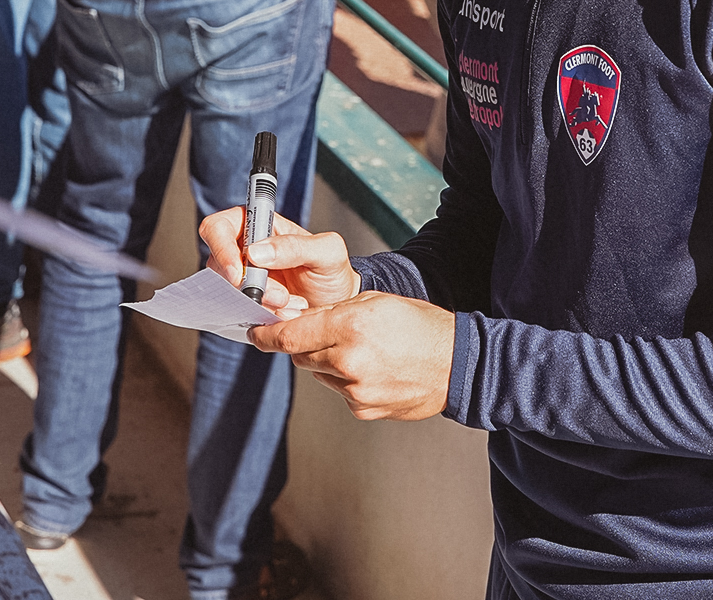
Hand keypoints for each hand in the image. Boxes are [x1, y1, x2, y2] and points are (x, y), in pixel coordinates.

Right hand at [200, 208, 359, 315]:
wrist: (336, 305)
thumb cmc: (331, 271)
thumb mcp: (326, 253)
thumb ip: (295, 246)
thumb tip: (255, 252)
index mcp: (258, 224)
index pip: (218, 227)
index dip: (221, 249)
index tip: (239, 274)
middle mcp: (243, 249)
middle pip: (218, 264)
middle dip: (246, 285)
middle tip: (279, 296)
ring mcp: (242, 278)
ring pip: (228, 291)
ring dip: (258, 303)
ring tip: (289, 304)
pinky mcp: (245, 303)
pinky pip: (237, 311)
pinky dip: (259, 316)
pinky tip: (283, 314)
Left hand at [248, 291, 455, 420]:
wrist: (457, 363)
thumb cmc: (420, 326)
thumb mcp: (375, 303)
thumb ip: (333, 313)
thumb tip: (300, 320)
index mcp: (349, 327)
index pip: (289, 337)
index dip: (266, 335)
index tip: (255, 333)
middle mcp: (348, 361)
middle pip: (300, 356)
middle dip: (303, 344)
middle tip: (321, 333)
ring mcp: (355, 390)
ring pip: (319, 374)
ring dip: (328, 362)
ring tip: (361, 349)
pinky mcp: (363, 408)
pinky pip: (340, 390)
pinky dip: (346, 379)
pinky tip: (373, 368)